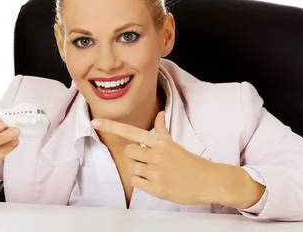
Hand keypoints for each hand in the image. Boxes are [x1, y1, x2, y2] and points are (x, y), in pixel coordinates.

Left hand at [91, 111, 213, 204]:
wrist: (207, 180)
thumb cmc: (189, 162)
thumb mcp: (174, 143)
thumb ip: (162, 130)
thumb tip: (159, 114)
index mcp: (159, 141)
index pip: (131, 131)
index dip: (111, 126)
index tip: (95, 122)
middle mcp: (156, 155)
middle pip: (128, 152)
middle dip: (135, 157)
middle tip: (148, 161)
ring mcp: (156, 172)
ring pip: (131, 168)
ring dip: (138, 170)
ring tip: (153, 172)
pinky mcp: (157, 188)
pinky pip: (136, 182)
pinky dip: (141, 182)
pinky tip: (154, 181)